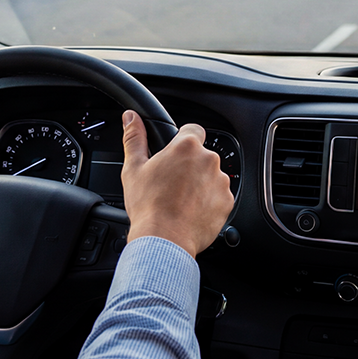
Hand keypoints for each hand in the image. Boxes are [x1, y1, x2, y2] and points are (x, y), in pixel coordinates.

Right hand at [120, 110, 232, 255]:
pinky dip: (208, 202)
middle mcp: (208, 160)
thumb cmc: (148, 206)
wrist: (165, 240)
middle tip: (172, 183)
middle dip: (190, 166)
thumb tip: (131, 118)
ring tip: (180, 200)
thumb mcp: (134, 168)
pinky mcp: (227, 201)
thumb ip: (135, 138)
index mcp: (187, 147)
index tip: (174, 154)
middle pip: (201, 155)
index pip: (192, 130)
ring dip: (200, 184)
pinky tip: (191, 211)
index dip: (182, 141)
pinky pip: (219, 196)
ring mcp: (220, 181)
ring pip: (211, 176)